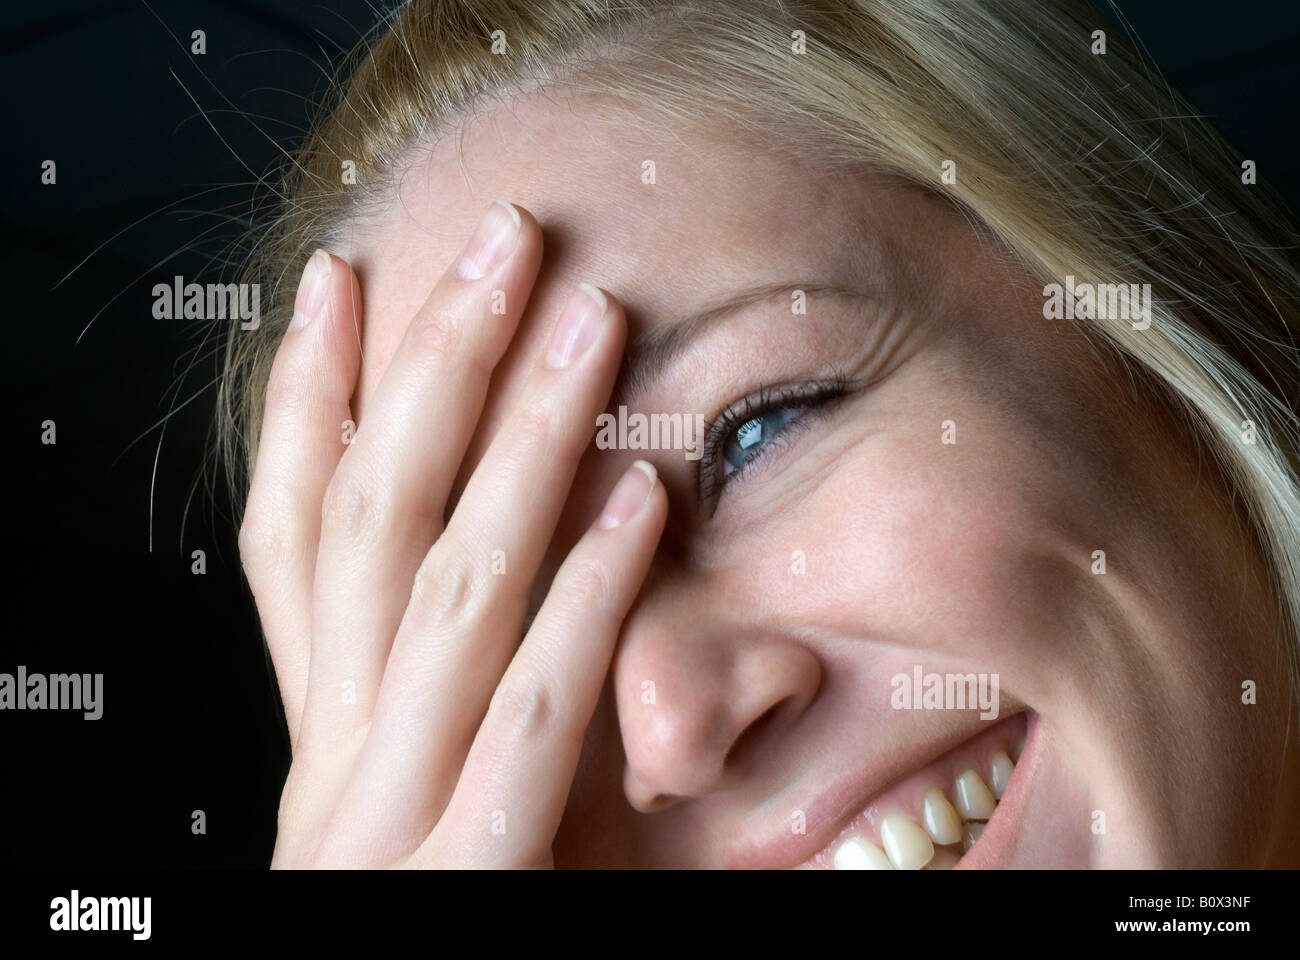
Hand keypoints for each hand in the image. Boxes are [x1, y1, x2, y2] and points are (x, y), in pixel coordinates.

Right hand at [238, 200, 665, 866]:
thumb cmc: (458, 906)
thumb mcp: (427, 799)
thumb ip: (457, 701)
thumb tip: (532, 559)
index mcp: (317, 737)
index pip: (290, 538)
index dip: (306, 403)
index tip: (346, 283)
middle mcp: (327, 759)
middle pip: (368, 523)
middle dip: (429, 370)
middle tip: (498, 241)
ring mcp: (384, 815)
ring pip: (446, 586)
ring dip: (519, 440)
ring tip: (582, 317)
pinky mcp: (465, 875)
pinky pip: (530, 711)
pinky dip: (582, 597)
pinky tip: (631, 498)